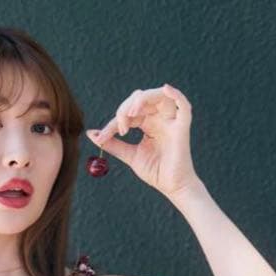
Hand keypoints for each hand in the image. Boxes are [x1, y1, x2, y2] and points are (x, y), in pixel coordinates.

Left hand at [86, 83, 199, 199]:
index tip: (101, 137)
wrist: (172, 187)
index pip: (128, 113)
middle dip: (125, 109)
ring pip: (158, 96)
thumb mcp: (129, 155)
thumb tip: (92, 134)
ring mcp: (171, 121)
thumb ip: (112, 143)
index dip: (113, 123)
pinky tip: (166, 88)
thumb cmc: (155, 171)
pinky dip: (176, 94)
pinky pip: (184, 106)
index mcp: (148, 123)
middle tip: (120, 128)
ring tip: (130, 113)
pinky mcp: (182, 128)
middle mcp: (160, 118)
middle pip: (141, 98)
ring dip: (142, 100)